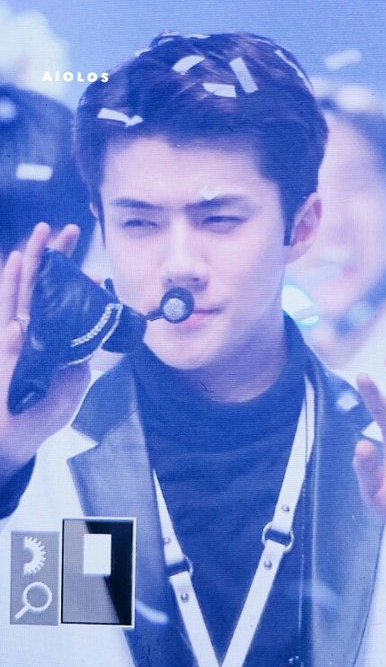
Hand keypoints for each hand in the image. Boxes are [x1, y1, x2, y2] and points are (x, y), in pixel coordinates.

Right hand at [0, 223, 90, 483]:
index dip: (78, 284)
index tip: (94, 269)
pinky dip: (11, 282)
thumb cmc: (44, 410)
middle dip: (57, 257)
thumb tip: (95, 329)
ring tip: (44, 231)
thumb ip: (83, 354)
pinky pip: (7, 306)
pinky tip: (16, 260)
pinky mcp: (5, 340)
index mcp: (54, 338)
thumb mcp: (75, 380)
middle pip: (45, 285)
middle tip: (72, 230)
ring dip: (34, 258)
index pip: (66, 303)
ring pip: (25, 286)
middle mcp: (34, 330)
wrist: (18, 436)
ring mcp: (17, 332)